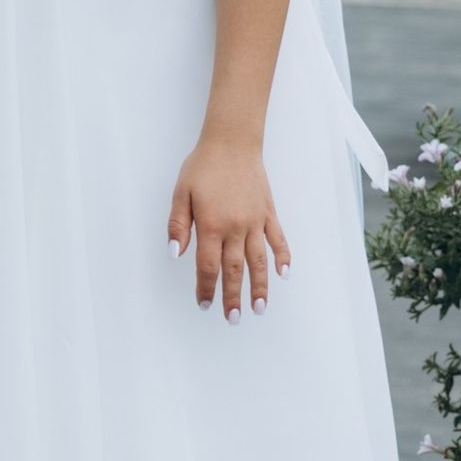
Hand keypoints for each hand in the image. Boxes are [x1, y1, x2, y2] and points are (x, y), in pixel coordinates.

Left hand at [169, 130, 288, 319]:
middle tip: (232, 318)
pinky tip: (284, 274)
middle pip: (234, 270)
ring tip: (259, 308)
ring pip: (259, 261)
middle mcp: (235, 227)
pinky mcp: (268, 212)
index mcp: (211, 224)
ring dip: (259, 286)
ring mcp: (255, 221)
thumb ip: (178, 225)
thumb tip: (176, 253)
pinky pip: (278, 239)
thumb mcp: (181, 193)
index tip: (204, 304)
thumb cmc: (203, 166)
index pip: (208, 266)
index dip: (206, 288)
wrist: (232, 142)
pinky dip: (282, 257)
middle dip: (233, 296)